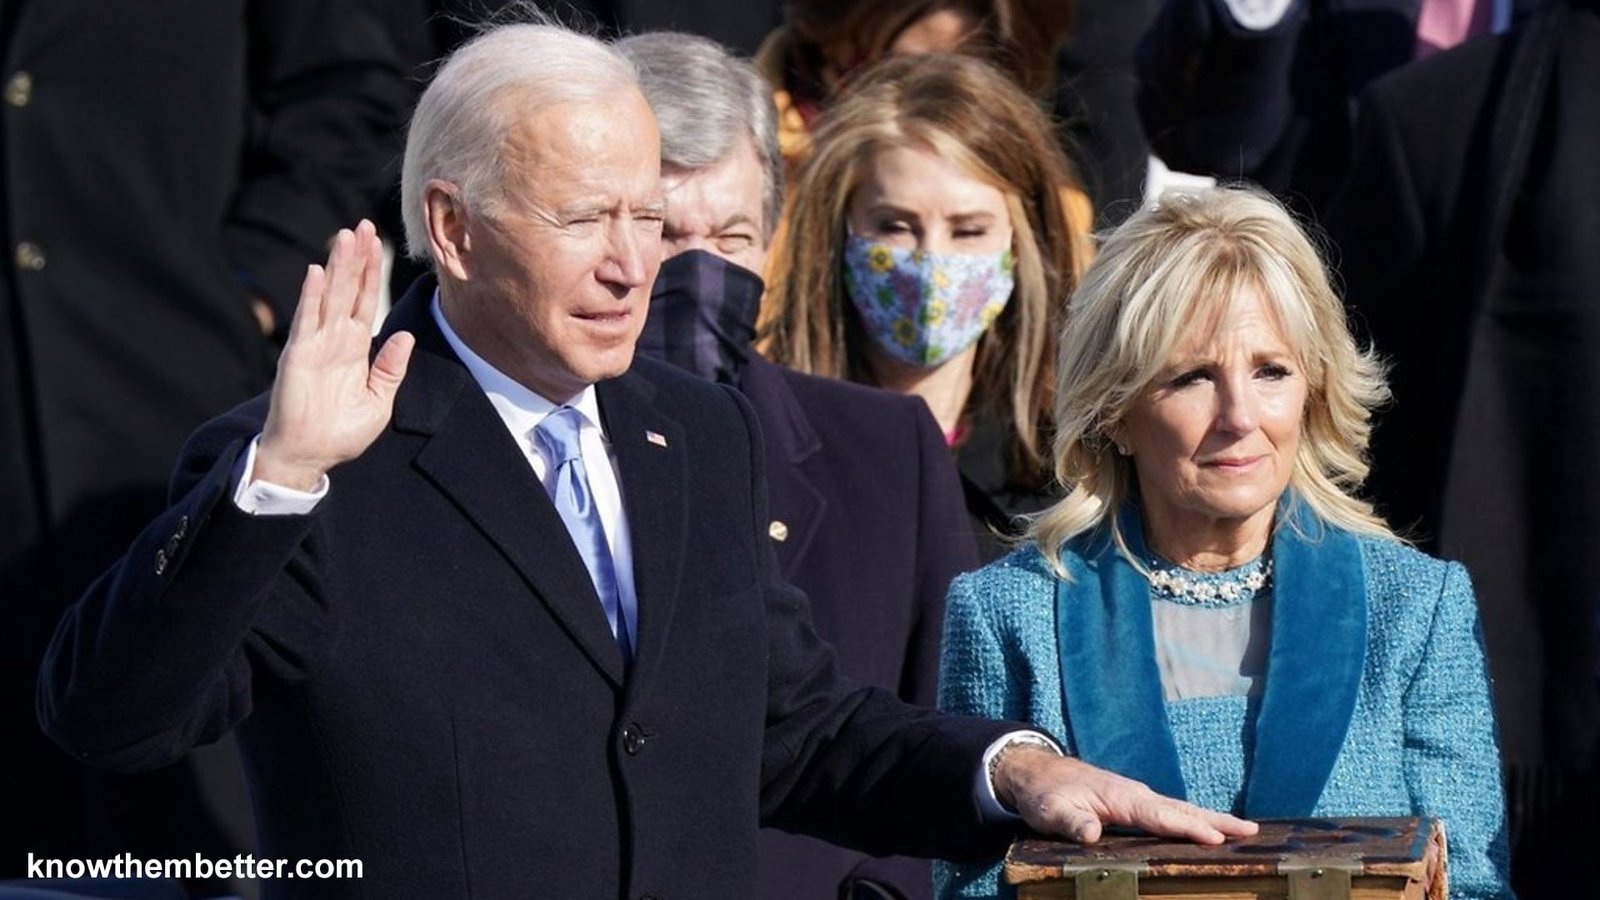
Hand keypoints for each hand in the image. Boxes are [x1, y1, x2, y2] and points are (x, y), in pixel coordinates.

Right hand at [256, 220, 413, 489]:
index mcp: (355, 348)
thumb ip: (391, 368)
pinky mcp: (298, 356)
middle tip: (364, 225)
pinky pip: (307, 321)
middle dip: (357, 258)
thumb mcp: (378, 401)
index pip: (366, 300)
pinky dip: (312, 296)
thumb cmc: (341, 433)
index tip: (379, 242)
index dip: (372, 272)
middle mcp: (336, 339)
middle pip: (349, 289)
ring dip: (337, 267)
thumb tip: (404, 334)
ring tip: (346, 236)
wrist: (309, 456)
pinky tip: (318, 272)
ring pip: (330, 297)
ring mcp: (316, 344)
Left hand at [993, 745, 1258, 843]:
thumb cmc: (1045, 793)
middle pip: (1182, 809)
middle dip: (1217, 820)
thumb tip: (1091, 834)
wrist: (1037, 773)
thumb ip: (1072, 822)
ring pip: (1180, 809)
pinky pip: (1170, 813)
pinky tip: (1206, 830)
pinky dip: (1193, 820)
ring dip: (1211, 820)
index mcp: (1122, 798)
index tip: (1218, 838)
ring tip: (1243, 831)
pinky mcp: (1134, 804)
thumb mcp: (1051, 811)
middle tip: (1252, 831)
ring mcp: (1137, 798)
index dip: (1189, 828)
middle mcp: (1136, 795)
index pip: (1161, 816)